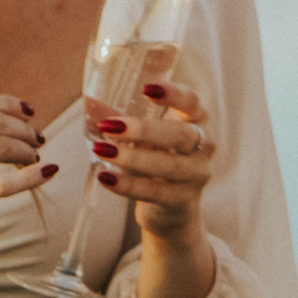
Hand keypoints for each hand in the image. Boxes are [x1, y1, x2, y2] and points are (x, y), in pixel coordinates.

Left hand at [91, 77, 214, 246]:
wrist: (171, 208)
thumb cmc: (157, 160)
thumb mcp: (145, 139)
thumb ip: (125, 123)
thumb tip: (93, 106)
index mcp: (196, 122)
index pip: (192, 103)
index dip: (173, 95)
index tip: (147, 89)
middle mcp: (203, 147)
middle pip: (182, 135)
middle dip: (145, 129)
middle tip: (110, 126)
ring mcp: (197, 176)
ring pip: (170, 165)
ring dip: (133, 158)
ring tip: (102, 150)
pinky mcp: (184, 201)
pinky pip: (156, 192)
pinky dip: (129, 185)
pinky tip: (106, 177)